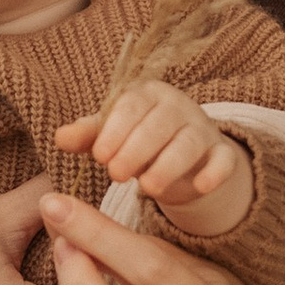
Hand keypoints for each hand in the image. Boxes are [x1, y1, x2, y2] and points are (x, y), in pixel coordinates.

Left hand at [54, 83, 252, 234]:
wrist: (185, 159)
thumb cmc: (139, 142)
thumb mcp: (112, 137)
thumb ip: (89, 136)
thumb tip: (60, 137)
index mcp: (147, 95)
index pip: (131, 105)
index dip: (115, 130)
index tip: (99, 156)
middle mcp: (178, 106)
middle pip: (159, 122)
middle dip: (137, 148)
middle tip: (115, 174)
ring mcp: (203, 129)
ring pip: (189, 142)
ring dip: (169, 164)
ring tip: (146, 189)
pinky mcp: (223, 154)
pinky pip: (224, 159)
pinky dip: (215, 172)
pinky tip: (201, 186)